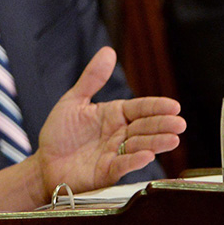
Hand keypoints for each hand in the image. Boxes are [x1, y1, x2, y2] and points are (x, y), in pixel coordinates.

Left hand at [34, 47, 184, 197]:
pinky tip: (147, 155)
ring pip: (139, 146)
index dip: (156, 107)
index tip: (174, 106)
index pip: (139, 108)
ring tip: (173, 139)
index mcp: (114, 115)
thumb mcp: (74, 100)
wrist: (44, 163)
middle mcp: (119, 134)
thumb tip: (108, 51)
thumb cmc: (60, 133)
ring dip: (156, 143)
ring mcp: (115, 154)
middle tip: (180, 123)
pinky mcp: (107, 172)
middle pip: (145, 127)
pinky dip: (134, 161)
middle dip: (163, 125)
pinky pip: (122, 165)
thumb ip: (92, 78)